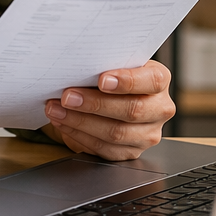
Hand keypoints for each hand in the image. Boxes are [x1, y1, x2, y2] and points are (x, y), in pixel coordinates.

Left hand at [42, 61, 175, 160]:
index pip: (152, 81)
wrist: (110, 96)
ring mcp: (147, 134)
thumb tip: (77, 66)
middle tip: (67, 97)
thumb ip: (103, 64)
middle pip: (132, 110)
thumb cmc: (110, 75)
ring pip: (116, 133)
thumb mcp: (112, 64)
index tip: (102, 80)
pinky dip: (79, 135)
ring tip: (57, 110)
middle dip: (95, 104)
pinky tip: (63, 123)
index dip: (128, 81)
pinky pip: (105, 148)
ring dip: (80, 121)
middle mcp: (159, 108)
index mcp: (159, 80)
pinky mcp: (131, 151)